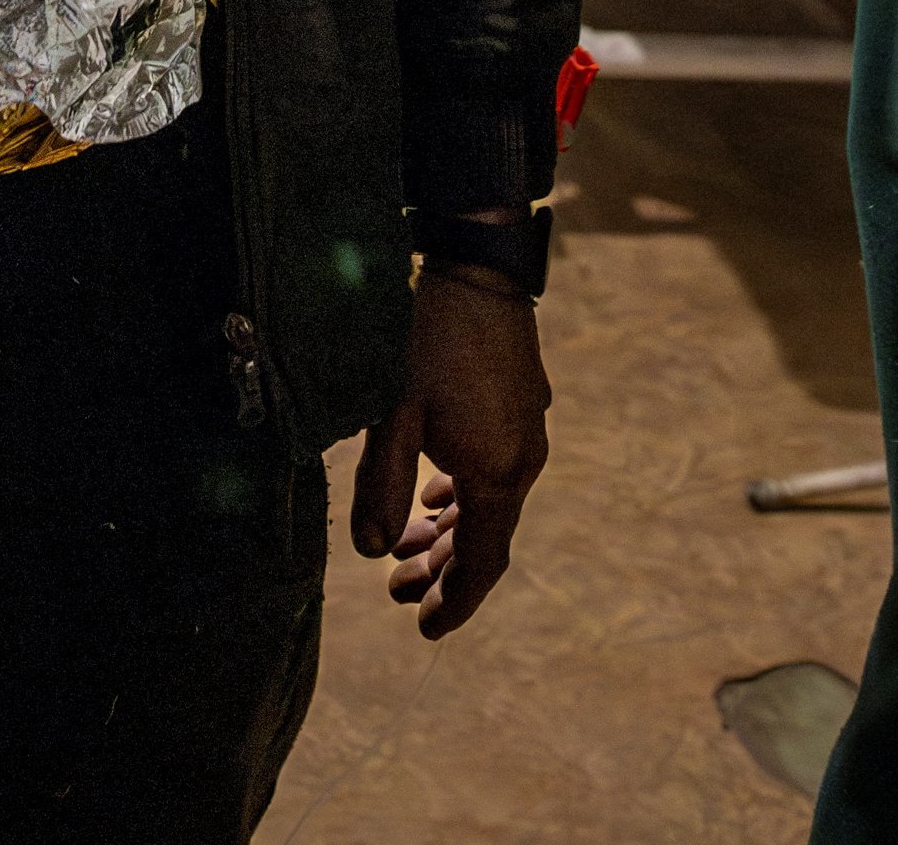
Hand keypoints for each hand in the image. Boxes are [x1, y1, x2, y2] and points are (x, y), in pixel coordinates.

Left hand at [352, 262, 551, 638]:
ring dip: (448, 530)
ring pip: (489, 501)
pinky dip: (463, 494)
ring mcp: (527, 431)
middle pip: (485, 536)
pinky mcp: (521, 405)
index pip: (483, 560)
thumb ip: (382, 484)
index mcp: (496, 472)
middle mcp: (522, 459)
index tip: (427, 630)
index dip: (456, 600)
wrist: (477, 267)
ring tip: (406, 548)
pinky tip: (436, 492)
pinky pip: (495, 470)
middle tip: (396, 592)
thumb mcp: (394, 413)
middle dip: (442, 569)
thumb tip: (370, 550)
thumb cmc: (427, 339)